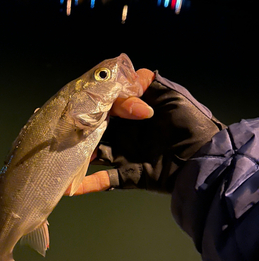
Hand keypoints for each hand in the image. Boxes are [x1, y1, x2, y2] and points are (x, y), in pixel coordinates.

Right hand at [65, 69, 224, 194]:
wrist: (204, 160)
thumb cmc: (191, 124)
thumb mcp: (172, 97)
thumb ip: (150, 84)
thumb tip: (131, 73)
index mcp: (133, 113)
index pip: (107, 105)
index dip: (93, 102)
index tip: (78, 99)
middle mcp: (125, 133)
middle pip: (95, 129)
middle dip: (78, 128)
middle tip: (58, 127)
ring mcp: (124, 155)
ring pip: (94, 154)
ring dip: (76, 155)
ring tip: (56, 154)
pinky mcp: (127, 175)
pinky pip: (104, 180)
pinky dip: (88, 184)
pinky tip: (69, 187)